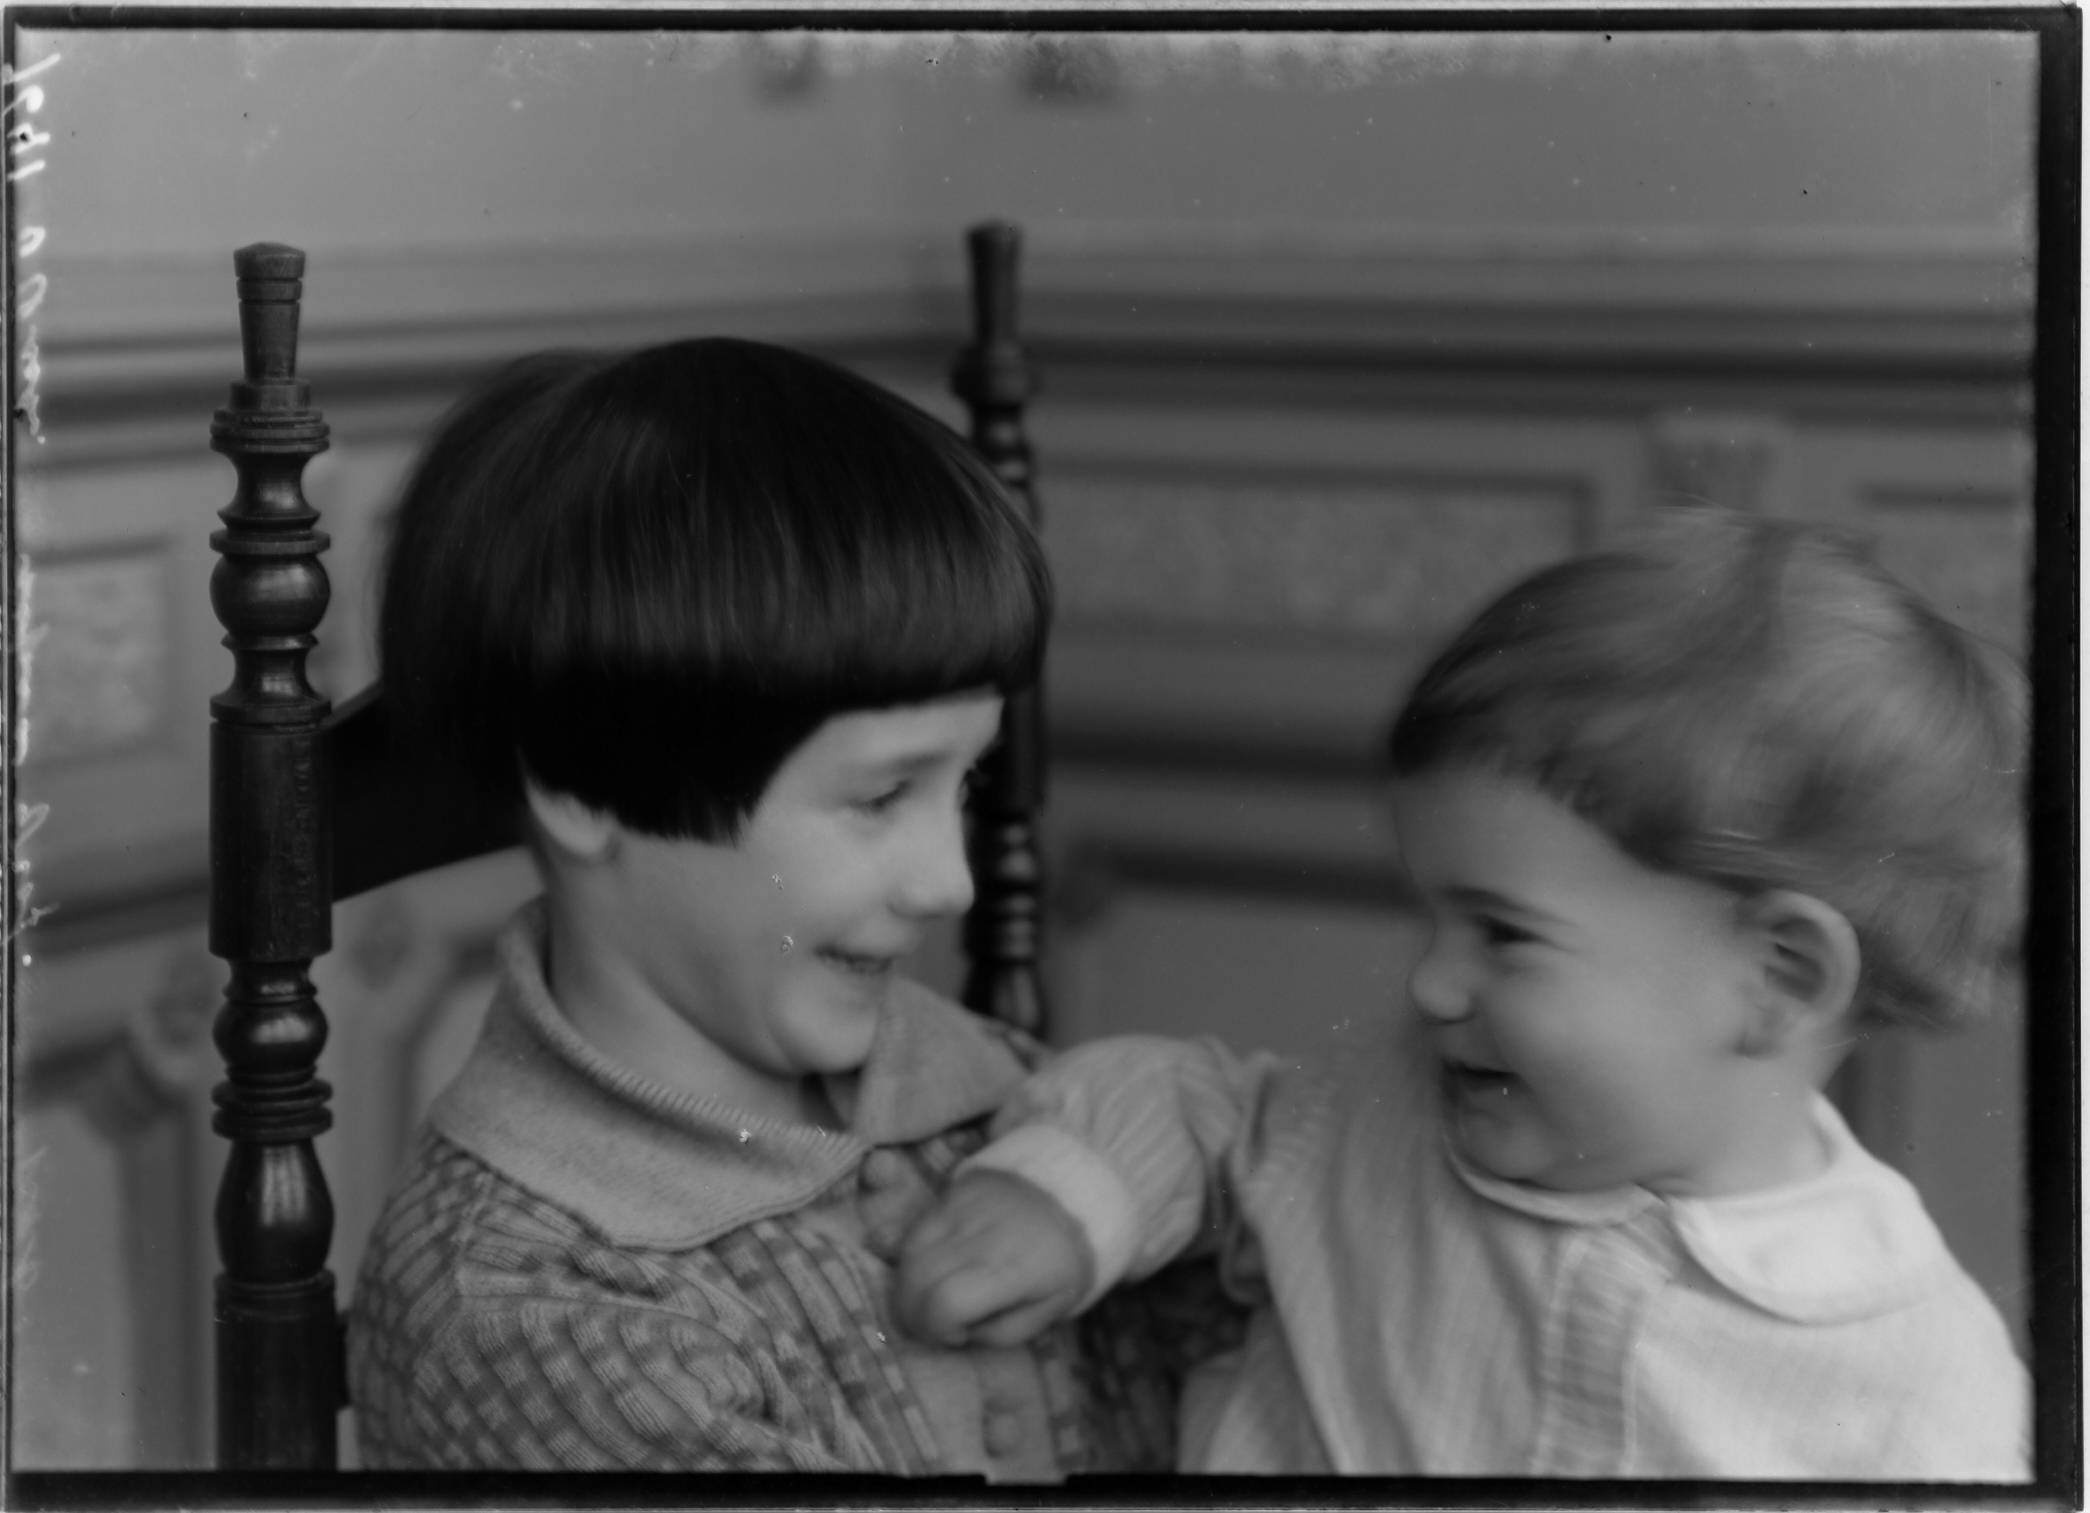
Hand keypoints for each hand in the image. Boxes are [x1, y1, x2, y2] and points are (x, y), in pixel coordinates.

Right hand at [893, 1170, 1093, 1348]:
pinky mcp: (953, 1190)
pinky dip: (913, 1259)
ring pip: (909, 1255)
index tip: (957, 1334)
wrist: (1074, 1194)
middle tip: (931, 1327)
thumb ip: (998, 1333)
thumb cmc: (1059, 1265)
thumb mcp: (1045, 1313)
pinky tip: (930, 1271)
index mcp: (1014, 1268)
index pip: (949, 1301)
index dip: (938, 1328)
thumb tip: (953, 1332)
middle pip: (918, 1279)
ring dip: (907, 1289)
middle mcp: (983, 1233)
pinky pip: (915, 1230)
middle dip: (912, 1315)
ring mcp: (964, 1206)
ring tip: (926, 1302)